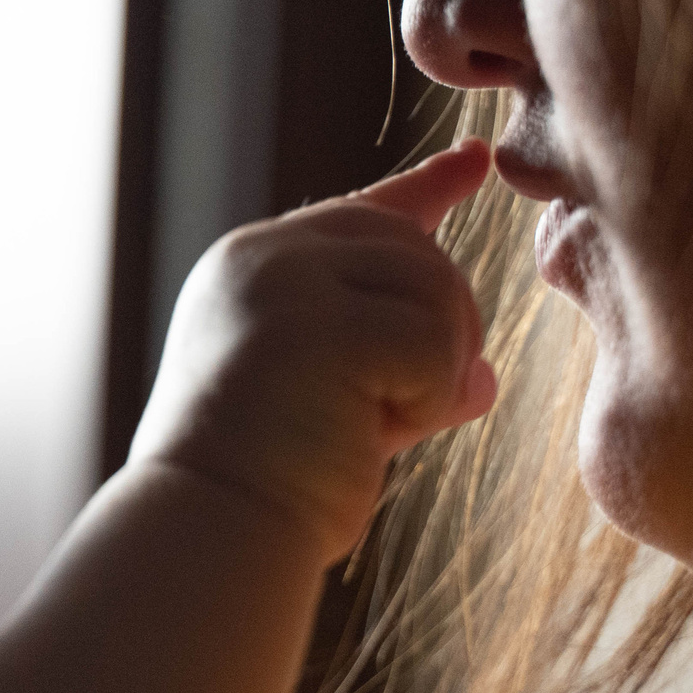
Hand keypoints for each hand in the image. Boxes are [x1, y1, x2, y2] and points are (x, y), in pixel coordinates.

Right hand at [128, 141, 494, 567]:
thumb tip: (481, 377)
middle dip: (444, 325)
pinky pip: (432, 337)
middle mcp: (262, 257)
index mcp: (250, 270)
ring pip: (433, 283)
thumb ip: (401, 372)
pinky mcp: (316, 319)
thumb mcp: (340, 408)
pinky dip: (428, 395)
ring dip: (436, 365)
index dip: (428, 189)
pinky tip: (373, 432)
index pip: (358, 213)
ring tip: (382, 424)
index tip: (476, 162)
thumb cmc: (266, 489)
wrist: (210, 530)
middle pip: (413, 246)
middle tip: (415, 408)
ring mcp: (284, 280)